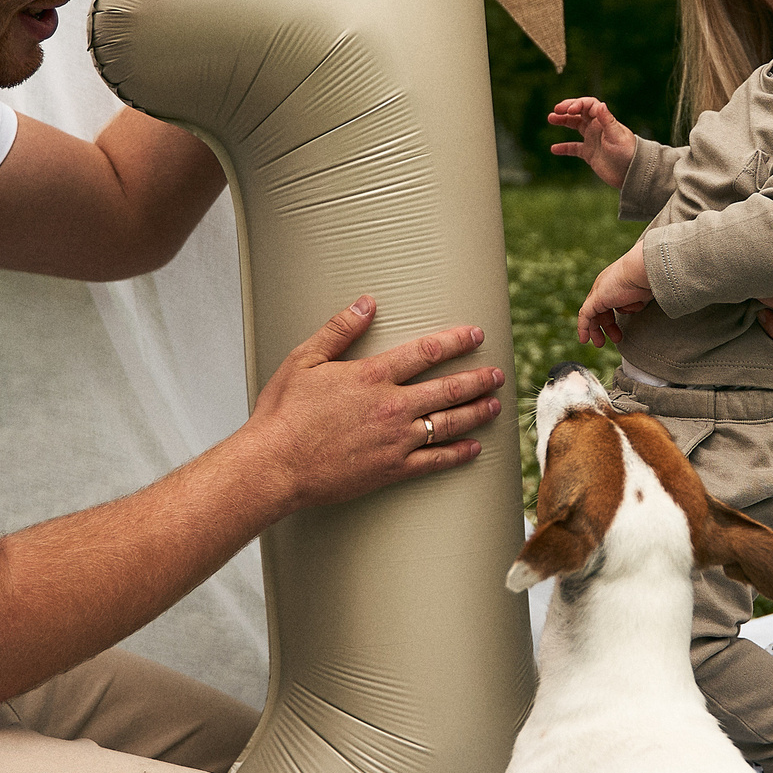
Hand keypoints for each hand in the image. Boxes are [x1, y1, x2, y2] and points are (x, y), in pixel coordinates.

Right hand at [245, 297, 505, 507]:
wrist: (275, 466)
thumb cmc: (284, 413)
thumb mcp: (304, 360)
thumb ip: (339, 330)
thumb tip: (367, 303)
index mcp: (372, 376)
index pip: (426, 352)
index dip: (456, 341)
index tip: (476, 334)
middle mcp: (391, 407)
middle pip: (447, 389)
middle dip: (477, 379)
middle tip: (498, 373)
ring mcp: (395, 440)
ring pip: (449, 424)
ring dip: (476, 412)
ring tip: (494, 404)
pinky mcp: (391, 470)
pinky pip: (435, 461)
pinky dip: (458, 454)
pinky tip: (474, 448)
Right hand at [547, 96, 636, 188]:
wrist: (632, 173)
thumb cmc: (628, 153)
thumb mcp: (617, 136)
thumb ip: (607, 120)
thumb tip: (600, 104)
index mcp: (604, 121)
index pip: (588, 105)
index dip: (577, 104)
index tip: (568, 110)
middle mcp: (597, 127)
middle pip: (579, 112)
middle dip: (567, 109)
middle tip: (555, 111)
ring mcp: (593, 140)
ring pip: (575, 126)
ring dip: (563, 121)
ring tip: (551, 119)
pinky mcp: (590, 153)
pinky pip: (574, 148)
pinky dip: (564, 148)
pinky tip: (554, 149)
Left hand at [575, 248, 652, 346]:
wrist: (641, 269)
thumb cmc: (647, 278)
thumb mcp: (642, 293)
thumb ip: (637, 301)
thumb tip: (637, 306)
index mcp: (616, 283)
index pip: (610, 302)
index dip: (614, 317)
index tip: (621, 330)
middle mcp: (605, 286)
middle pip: (601, 309)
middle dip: (607, 326)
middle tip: (616, 338)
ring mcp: (599, 292)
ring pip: (592, 314)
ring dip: (595, 330)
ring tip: (600, 344)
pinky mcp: (595, 300)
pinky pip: (585, 316)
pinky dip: (583, 328)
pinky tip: (584, 339)